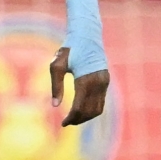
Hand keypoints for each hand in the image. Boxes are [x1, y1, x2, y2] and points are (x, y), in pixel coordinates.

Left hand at [52, 0, 108, 126]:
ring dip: (86, 117)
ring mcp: (104, 82)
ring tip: (74, 119)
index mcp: (85, 80)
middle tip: (66, 123)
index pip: (79, 107)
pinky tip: (82, 109)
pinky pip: (101, 101)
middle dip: (78, 120)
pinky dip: (93, 109)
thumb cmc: (69, 49)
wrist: (87, 35)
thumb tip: (55, 106)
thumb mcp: (57, 65)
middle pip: (90, 111)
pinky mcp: (106, 81)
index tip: (62, 124)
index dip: (71, 118)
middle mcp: (98, 83)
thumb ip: (56, 86)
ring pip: (98, 108)